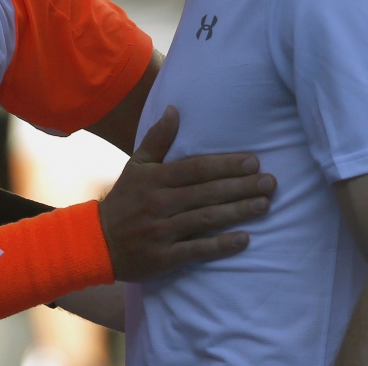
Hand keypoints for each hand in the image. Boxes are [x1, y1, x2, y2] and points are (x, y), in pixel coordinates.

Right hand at [98, 106, 275, 281]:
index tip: (253, 161)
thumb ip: (157, 139)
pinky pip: (197, 250)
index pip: (196, 169)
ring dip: (237, 211)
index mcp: (155, 179)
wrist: (97, 243)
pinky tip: (244, 239)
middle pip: (206, 192)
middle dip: (241, 186)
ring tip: (264, 205)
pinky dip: (221, 245)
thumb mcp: (136, 166)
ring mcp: (162, 231)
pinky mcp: (164, 257)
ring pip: (206, 219)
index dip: (225, 164)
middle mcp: (159, 203)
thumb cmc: (124, 200)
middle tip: (270, 182)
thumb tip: (174, 109)